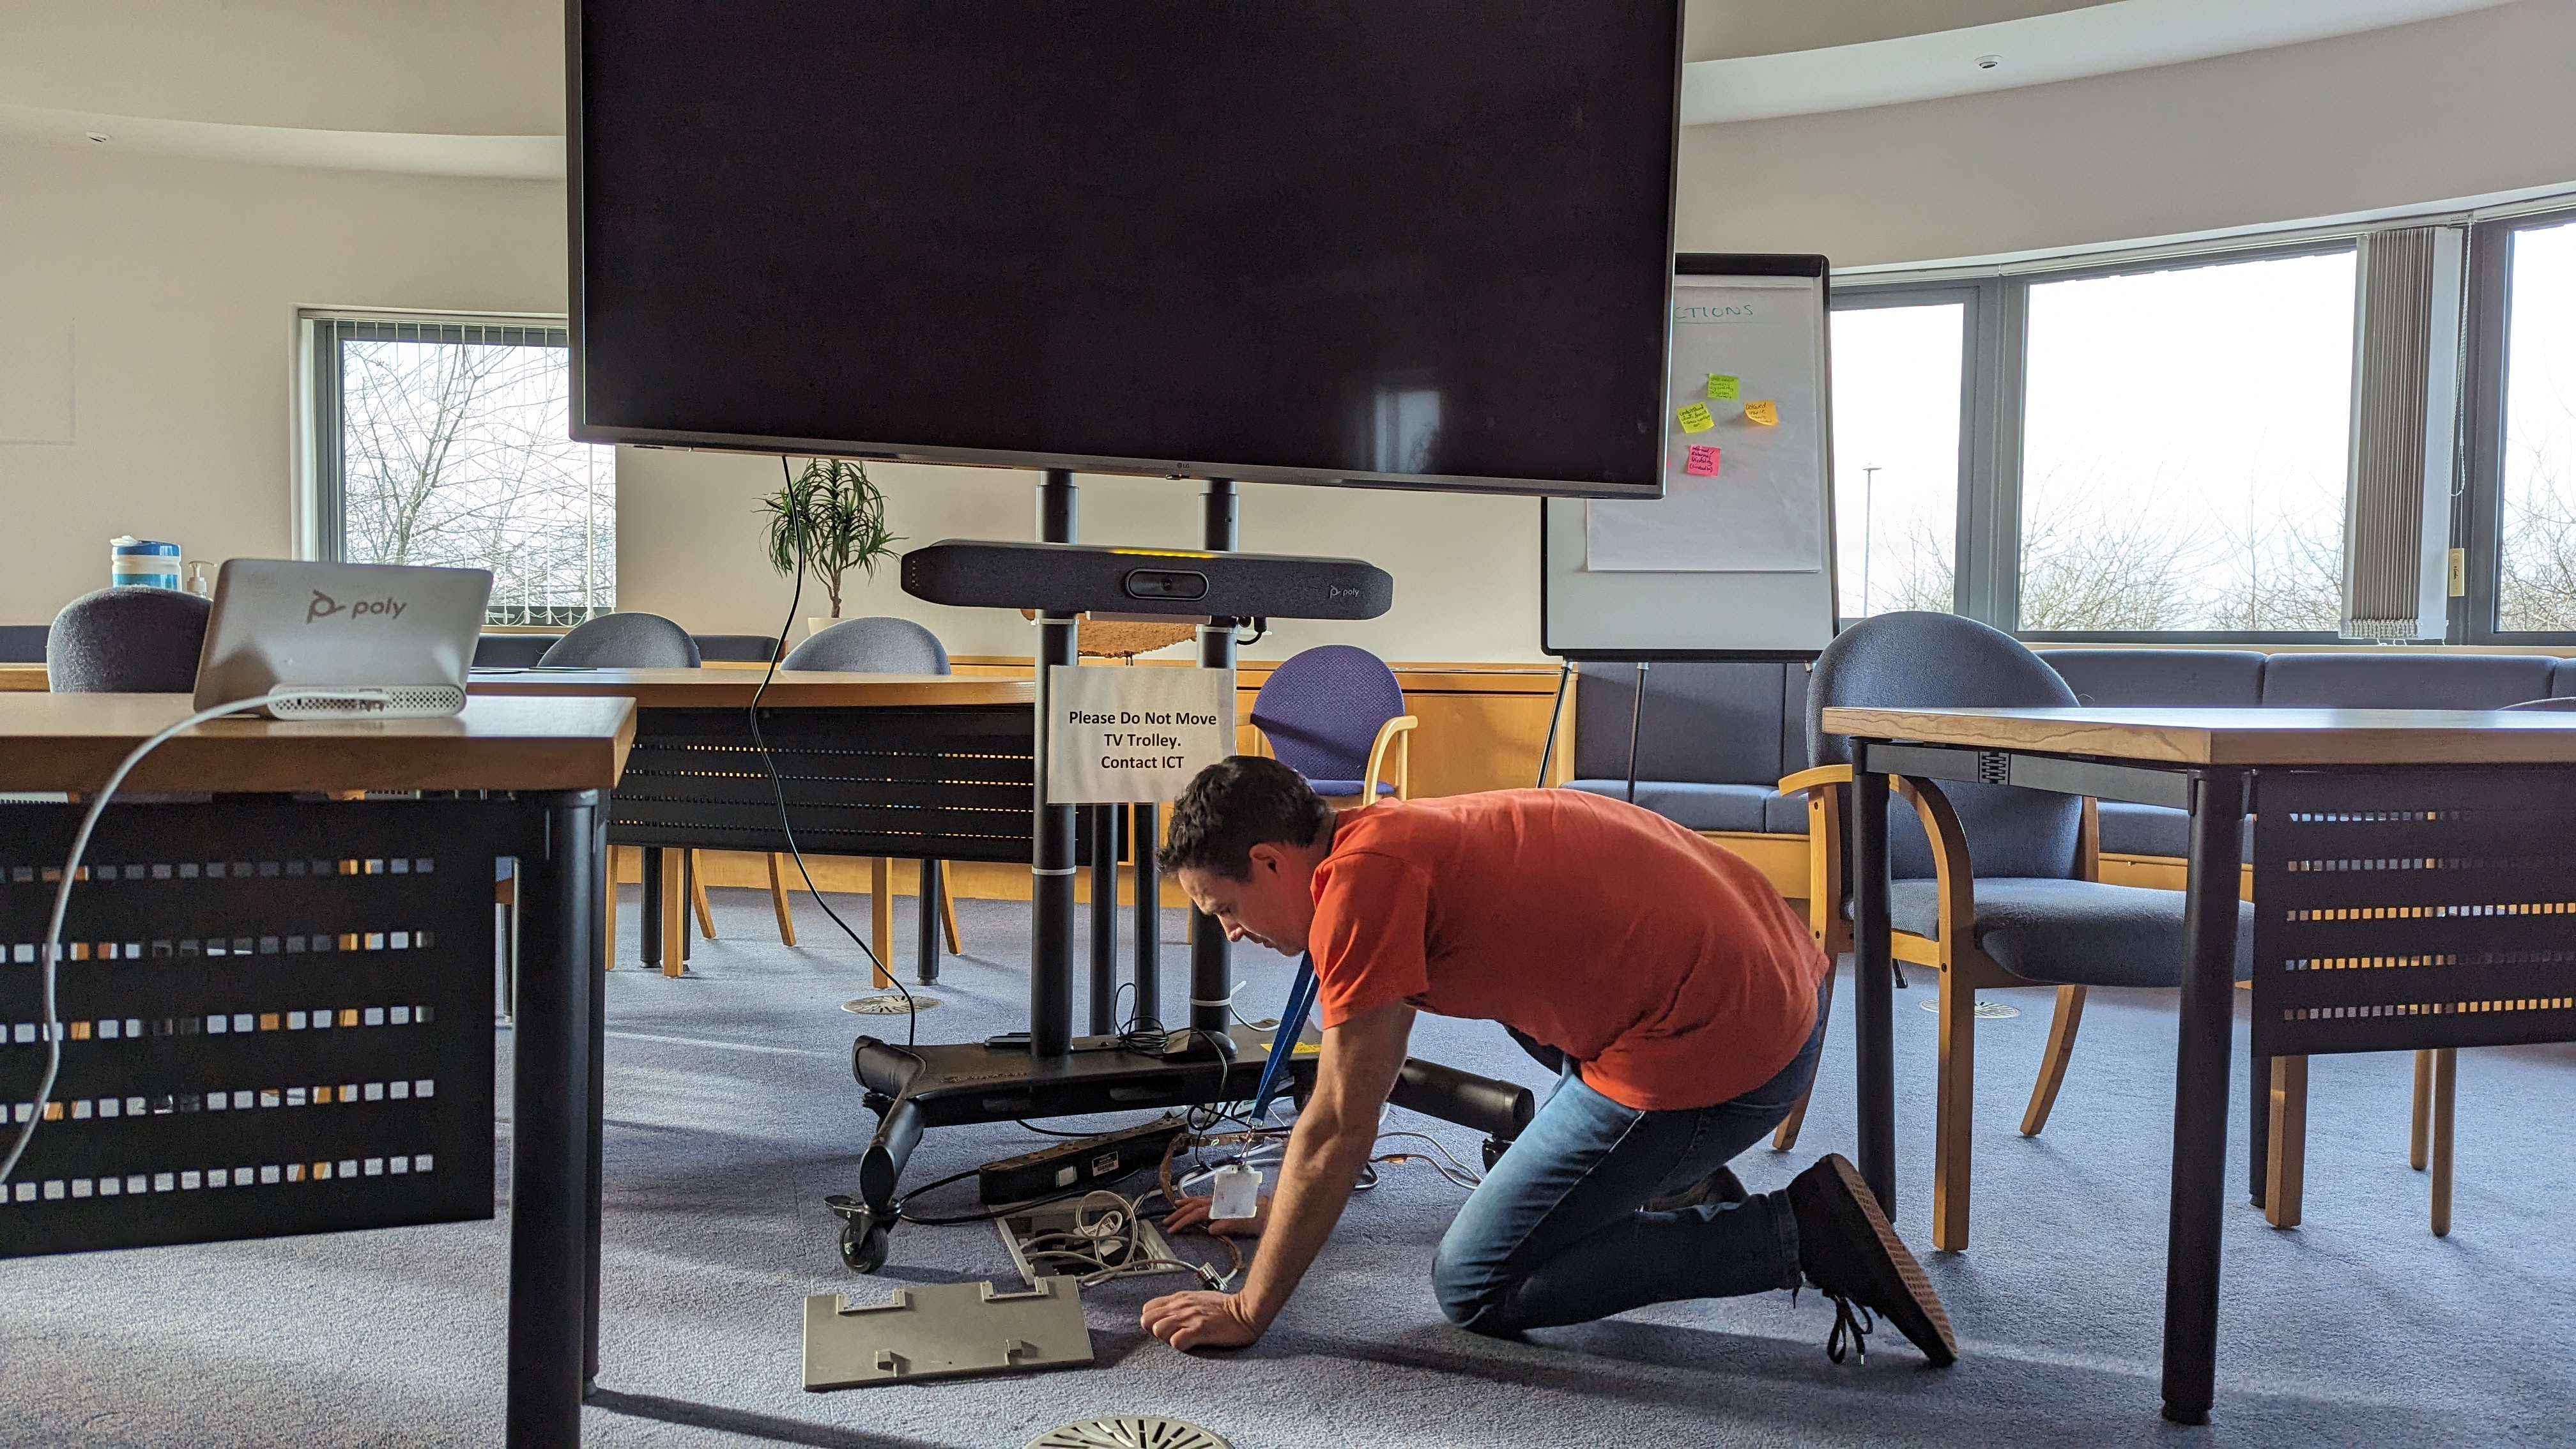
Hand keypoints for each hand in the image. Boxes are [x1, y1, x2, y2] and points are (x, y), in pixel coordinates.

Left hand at [1141, 1289, 1265, 1350]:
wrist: (1246, 1311)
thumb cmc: (1225, 1307)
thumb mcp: (1198, 1299)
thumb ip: (1181, 1305)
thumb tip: (1168, 1313)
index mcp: (1180, 1299)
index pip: (1147, 1309)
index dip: (1151, 1321)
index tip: (1161, 1327)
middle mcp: (1181, 1307)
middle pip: (1148, 1320)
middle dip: (1154, 1331)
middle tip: (1169, 1335)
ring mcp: (1190, 1318)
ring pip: (1158, 1330)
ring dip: (1166, 1338)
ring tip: (1181, 1339)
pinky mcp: (1200, 1330)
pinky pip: (1177, 1341)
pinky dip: (1179, 1346)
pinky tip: (1189, 1344)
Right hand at [1162, 1190, 1272, 1236]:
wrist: (1278, 1209)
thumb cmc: (1267, 1216)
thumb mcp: (1249, 1223)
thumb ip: (1229, 1224)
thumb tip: (1210, 1228)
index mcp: (1224, 1205)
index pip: (1197, 1213)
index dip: (1183, 1221)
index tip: (1172, 1228)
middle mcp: (1223, 1201)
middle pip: (1196, 1205)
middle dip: (1179, 1213)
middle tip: (1166, 1221)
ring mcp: (1226, 1200)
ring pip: (1201, 1200)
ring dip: (1186, 1204)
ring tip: (1175, 1207)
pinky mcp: (1230, 1202)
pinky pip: (1208, 1200)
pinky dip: (1198, 1202)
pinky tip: (1196, 1204)